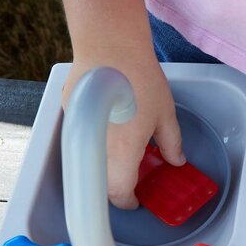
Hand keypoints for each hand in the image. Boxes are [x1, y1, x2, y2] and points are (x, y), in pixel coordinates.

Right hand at [63, 46, 183, 209]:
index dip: (129, 201)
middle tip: (134, 179)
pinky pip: (82, 143)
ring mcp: (78, 132)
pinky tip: (111, 131)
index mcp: (121, 153)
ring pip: (89, 165)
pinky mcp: (69, 117)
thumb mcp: (165, 114)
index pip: (118, 193)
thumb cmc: (140, 78)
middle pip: (101, 183)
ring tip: (124, 154)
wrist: (109, 44)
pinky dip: (95, 146)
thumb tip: (176, 161)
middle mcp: (95, 148)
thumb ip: (171, 143)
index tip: (137, 200)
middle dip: (117, 187)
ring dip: (105, 168)